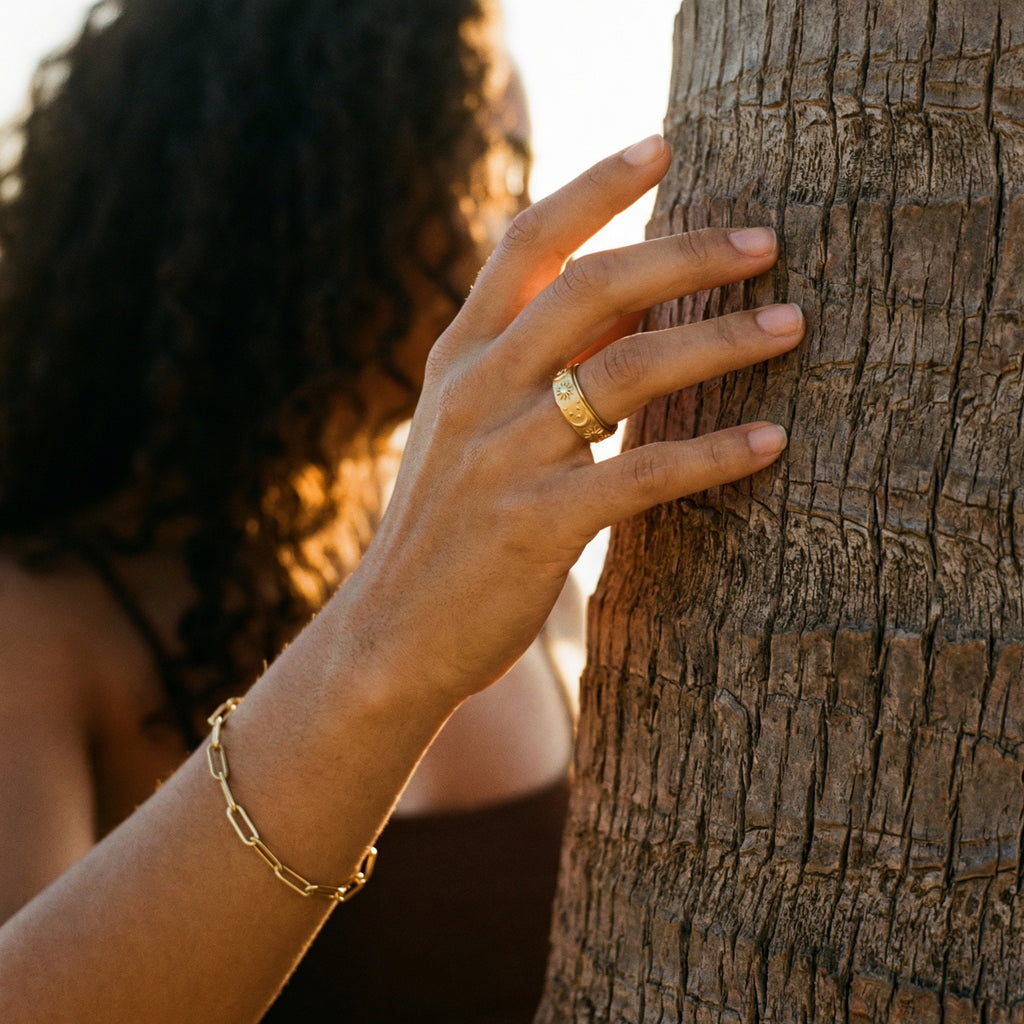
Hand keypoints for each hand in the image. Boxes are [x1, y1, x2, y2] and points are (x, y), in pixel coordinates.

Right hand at [348, 135, 803, 701]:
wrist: (392, 634)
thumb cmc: (444, 528)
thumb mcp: (463, 430)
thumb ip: (523, 368)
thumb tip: (613, 313)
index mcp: (460, 358)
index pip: (528, 244)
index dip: (595, 187)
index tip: (664, 146)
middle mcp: (480, 390)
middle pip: (594, 287)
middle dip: (687, 253)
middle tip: (765, 241)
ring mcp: (505, 456)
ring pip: (631, 370)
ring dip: (722, 341)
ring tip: (791, 326)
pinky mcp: (536, 524)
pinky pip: (643, 474)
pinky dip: (714, 454)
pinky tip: (770, 442)